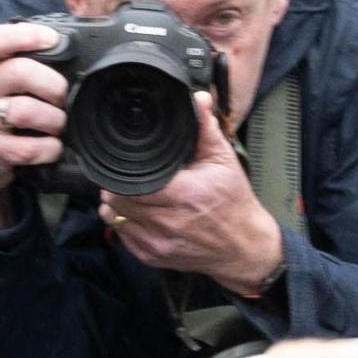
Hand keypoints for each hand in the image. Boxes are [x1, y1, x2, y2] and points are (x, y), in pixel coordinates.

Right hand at [0, 21, 72, 228]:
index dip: (26, 35)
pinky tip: (52, 147)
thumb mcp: (6, 84)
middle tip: (62, 99)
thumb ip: (29, 65)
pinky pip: (27, 147)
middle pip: (21, 72)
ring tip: (58, 125)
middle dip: (54, 86)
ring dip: (54, 121)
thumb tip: (72, 53)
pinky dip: (49, 149)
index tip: (53, 40)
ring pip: (26, 111)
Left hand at [100, 91, 282, 297]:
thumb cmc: (233, 203)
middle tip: (126, 176)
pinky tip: (138, 213)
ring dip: (116, 204)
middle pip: (116, 201)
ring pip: (114, 219)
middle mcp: (169, 222)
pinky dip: (124, 223)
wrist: (244, 246)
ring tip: (131, 193)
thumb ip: (205, 128)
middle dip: (116, 186)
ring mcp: (158, 243)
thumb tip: (198, 99)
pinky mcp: (153, 257)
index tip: (124, 164)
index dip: (120, 173)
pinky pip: (122, 237)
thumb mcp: (224, 161)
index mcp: (185, 195)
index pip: (130, 184)